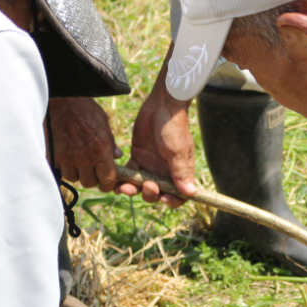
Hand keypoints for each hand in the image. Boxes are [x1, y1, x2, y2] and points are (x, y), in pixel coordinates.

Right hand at [47, 97, 120, 191]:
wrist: (60, 98)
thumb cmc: (84, 108)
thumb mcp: (103, 123)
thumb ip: (111, 143)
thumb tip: (118, 156)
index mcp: (100, 151)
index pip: (107, 180)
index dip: (107, 183)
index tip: (106, 181)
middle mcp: (84, 158)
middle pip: (89, 183)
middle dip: (91, 178)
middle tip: (91, 169)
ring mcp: (66, 158)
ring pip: (73, 178)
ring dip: (76, 172)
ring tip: (77, 161)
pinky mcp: (52, 155)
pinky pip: (59, 168)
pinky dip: (63, 165)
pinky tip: (65, 155)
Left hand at [121, 47, 196, 206]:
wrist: (161, 106)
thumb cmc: (174, 127)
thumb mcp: (178, 150)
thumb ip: (181, 172)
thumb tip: (190, 193)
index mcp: (180, 172)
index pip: (179, 195)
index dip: (172, 201)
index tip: (163, 198)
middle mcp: (165, 172)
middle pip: (157, 193)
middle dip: (150, 194)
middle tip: (146, 185)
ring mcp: (151, 166)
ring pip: (141, 186)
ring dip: (133, 190)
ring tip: (124, 188)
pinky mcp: (138, 157)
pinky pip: (130, 173)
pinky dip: (124, 178)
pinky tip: (117, 179)